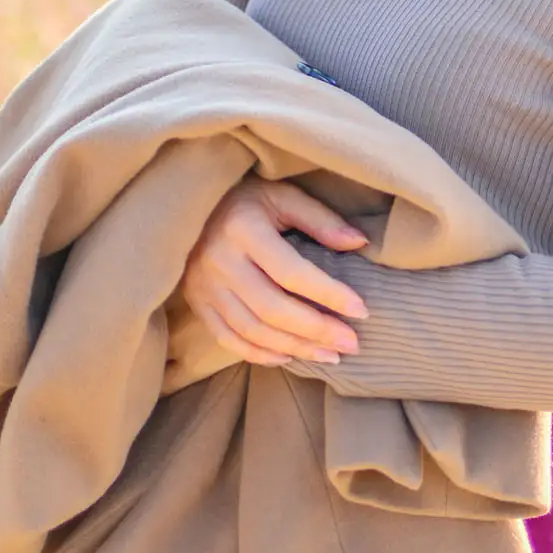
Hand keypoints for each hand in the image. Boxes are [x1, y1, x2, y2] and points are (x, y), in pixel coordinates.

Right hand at [171, 174, 371, 372]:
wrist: (191, 202)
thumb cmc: (247, 198)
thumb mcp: (283, 195)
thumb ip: (320, 220)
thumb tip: (359, 243)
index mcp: (242, 228)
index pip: (292, 272)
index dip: (329, 294)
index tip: (362, 310)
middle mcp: (219, 261)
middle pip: (273, 309)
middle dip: (317, 331)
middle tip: (351, 344)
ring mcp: (204, 286)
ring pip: (253, 331)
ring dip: (296, 348)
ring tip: (330, 355)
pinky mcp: (197, 303)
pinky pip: (229, 339)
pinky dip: (261, 354)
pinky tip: (290, 357)